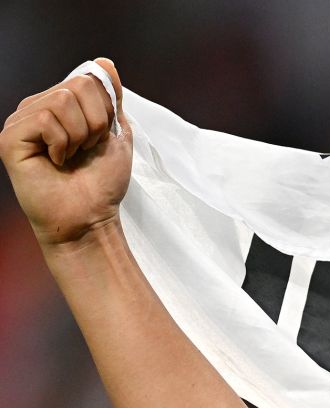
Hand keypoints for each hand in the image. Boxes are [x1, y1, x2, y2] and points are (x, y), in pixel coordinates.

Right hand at [1, 59, 130, 247]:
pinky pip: (45, 120)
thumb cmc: (100, 183)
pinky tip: (55, 161)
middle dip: (96, 123)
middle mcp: (36, 109)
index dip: (106, 110)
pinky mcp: (10, 138)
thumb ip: (110, 99)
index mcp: (59, 106)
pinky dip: (61, 144)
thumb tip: (105, 64)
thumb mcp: (116, 135)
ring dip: (79, 135)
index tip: (101, 139)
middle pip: (78, 85)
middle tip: (87, 149)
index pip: (89, 79)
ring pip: (61, 100)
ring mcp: (20, 122)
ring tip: (71, 156)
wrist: (90, 218)